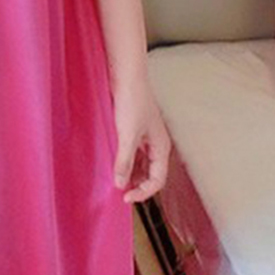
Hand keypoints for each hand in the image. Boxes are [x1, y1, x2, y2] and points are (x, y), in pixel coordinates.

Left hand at [111, 74, 171, 203]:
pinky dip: (124, 161)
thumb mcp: (127, 135)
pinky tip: (113, 162)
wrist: (126, 76)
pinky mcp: (133, 130)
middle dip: (137, 185)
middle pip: (150, 174)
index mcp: (161, 147)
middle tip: (121, 192)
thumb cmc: (133, 100)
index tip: (126, 197)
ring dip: (130, 174)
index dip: (143, 192)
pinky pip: (132, 153)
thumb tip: (120, 183)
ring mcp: (145, 137)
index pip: (157, 180)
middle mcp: (156, 144)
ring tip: (115, 180)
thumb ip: (124, 161)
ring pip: (141, 165)